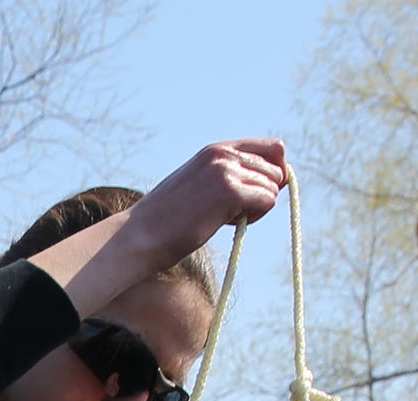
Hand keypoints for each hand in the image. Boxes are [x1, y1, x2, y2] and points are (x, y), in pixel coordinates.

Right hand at [121, 139, 288, 267]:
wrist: (140, 234)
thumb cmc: (166, 219)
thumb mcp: (198, 185)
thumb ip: (228, 177)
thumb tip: (273, 183)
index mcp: (216, 150)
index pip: (273, 148)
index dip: (273, 173)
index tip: (255, 192)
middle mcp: (224, 154)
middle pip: (278, 170)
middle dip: (264, 193)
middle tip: (234, 211)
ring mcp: (227, 171)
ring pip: (273, 187)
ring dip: (257, 208)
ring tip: (225, 218)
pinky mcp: (230, 192)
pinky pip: (267, 202)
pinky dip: (254, 217)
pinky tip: (227, 223)